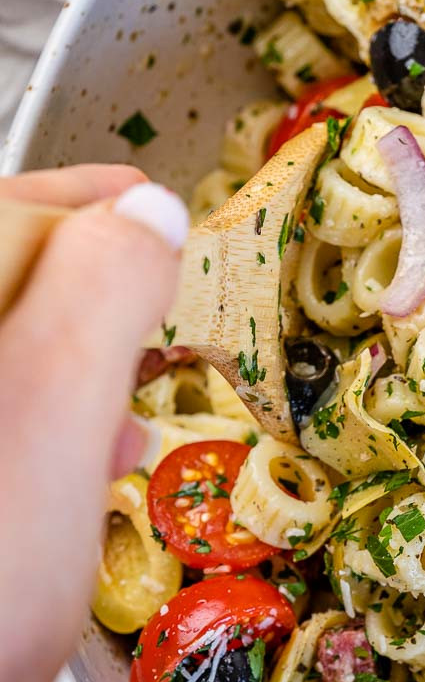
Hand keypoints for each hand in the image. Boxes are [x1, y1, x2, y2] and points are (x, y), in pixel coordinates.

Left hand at [0, 165, 186, 681]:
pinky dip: (26, 433)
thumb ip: (103, 294)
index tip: (153, 210)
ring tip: (115, 424)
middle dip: (80, 298)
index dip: (86, 201)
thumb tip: (146, 215)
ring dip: (57, 375)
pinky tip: (57, 480)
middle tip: (151, 331)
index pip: (6, 206)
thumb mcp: (50, 419)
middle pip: (1, 287)